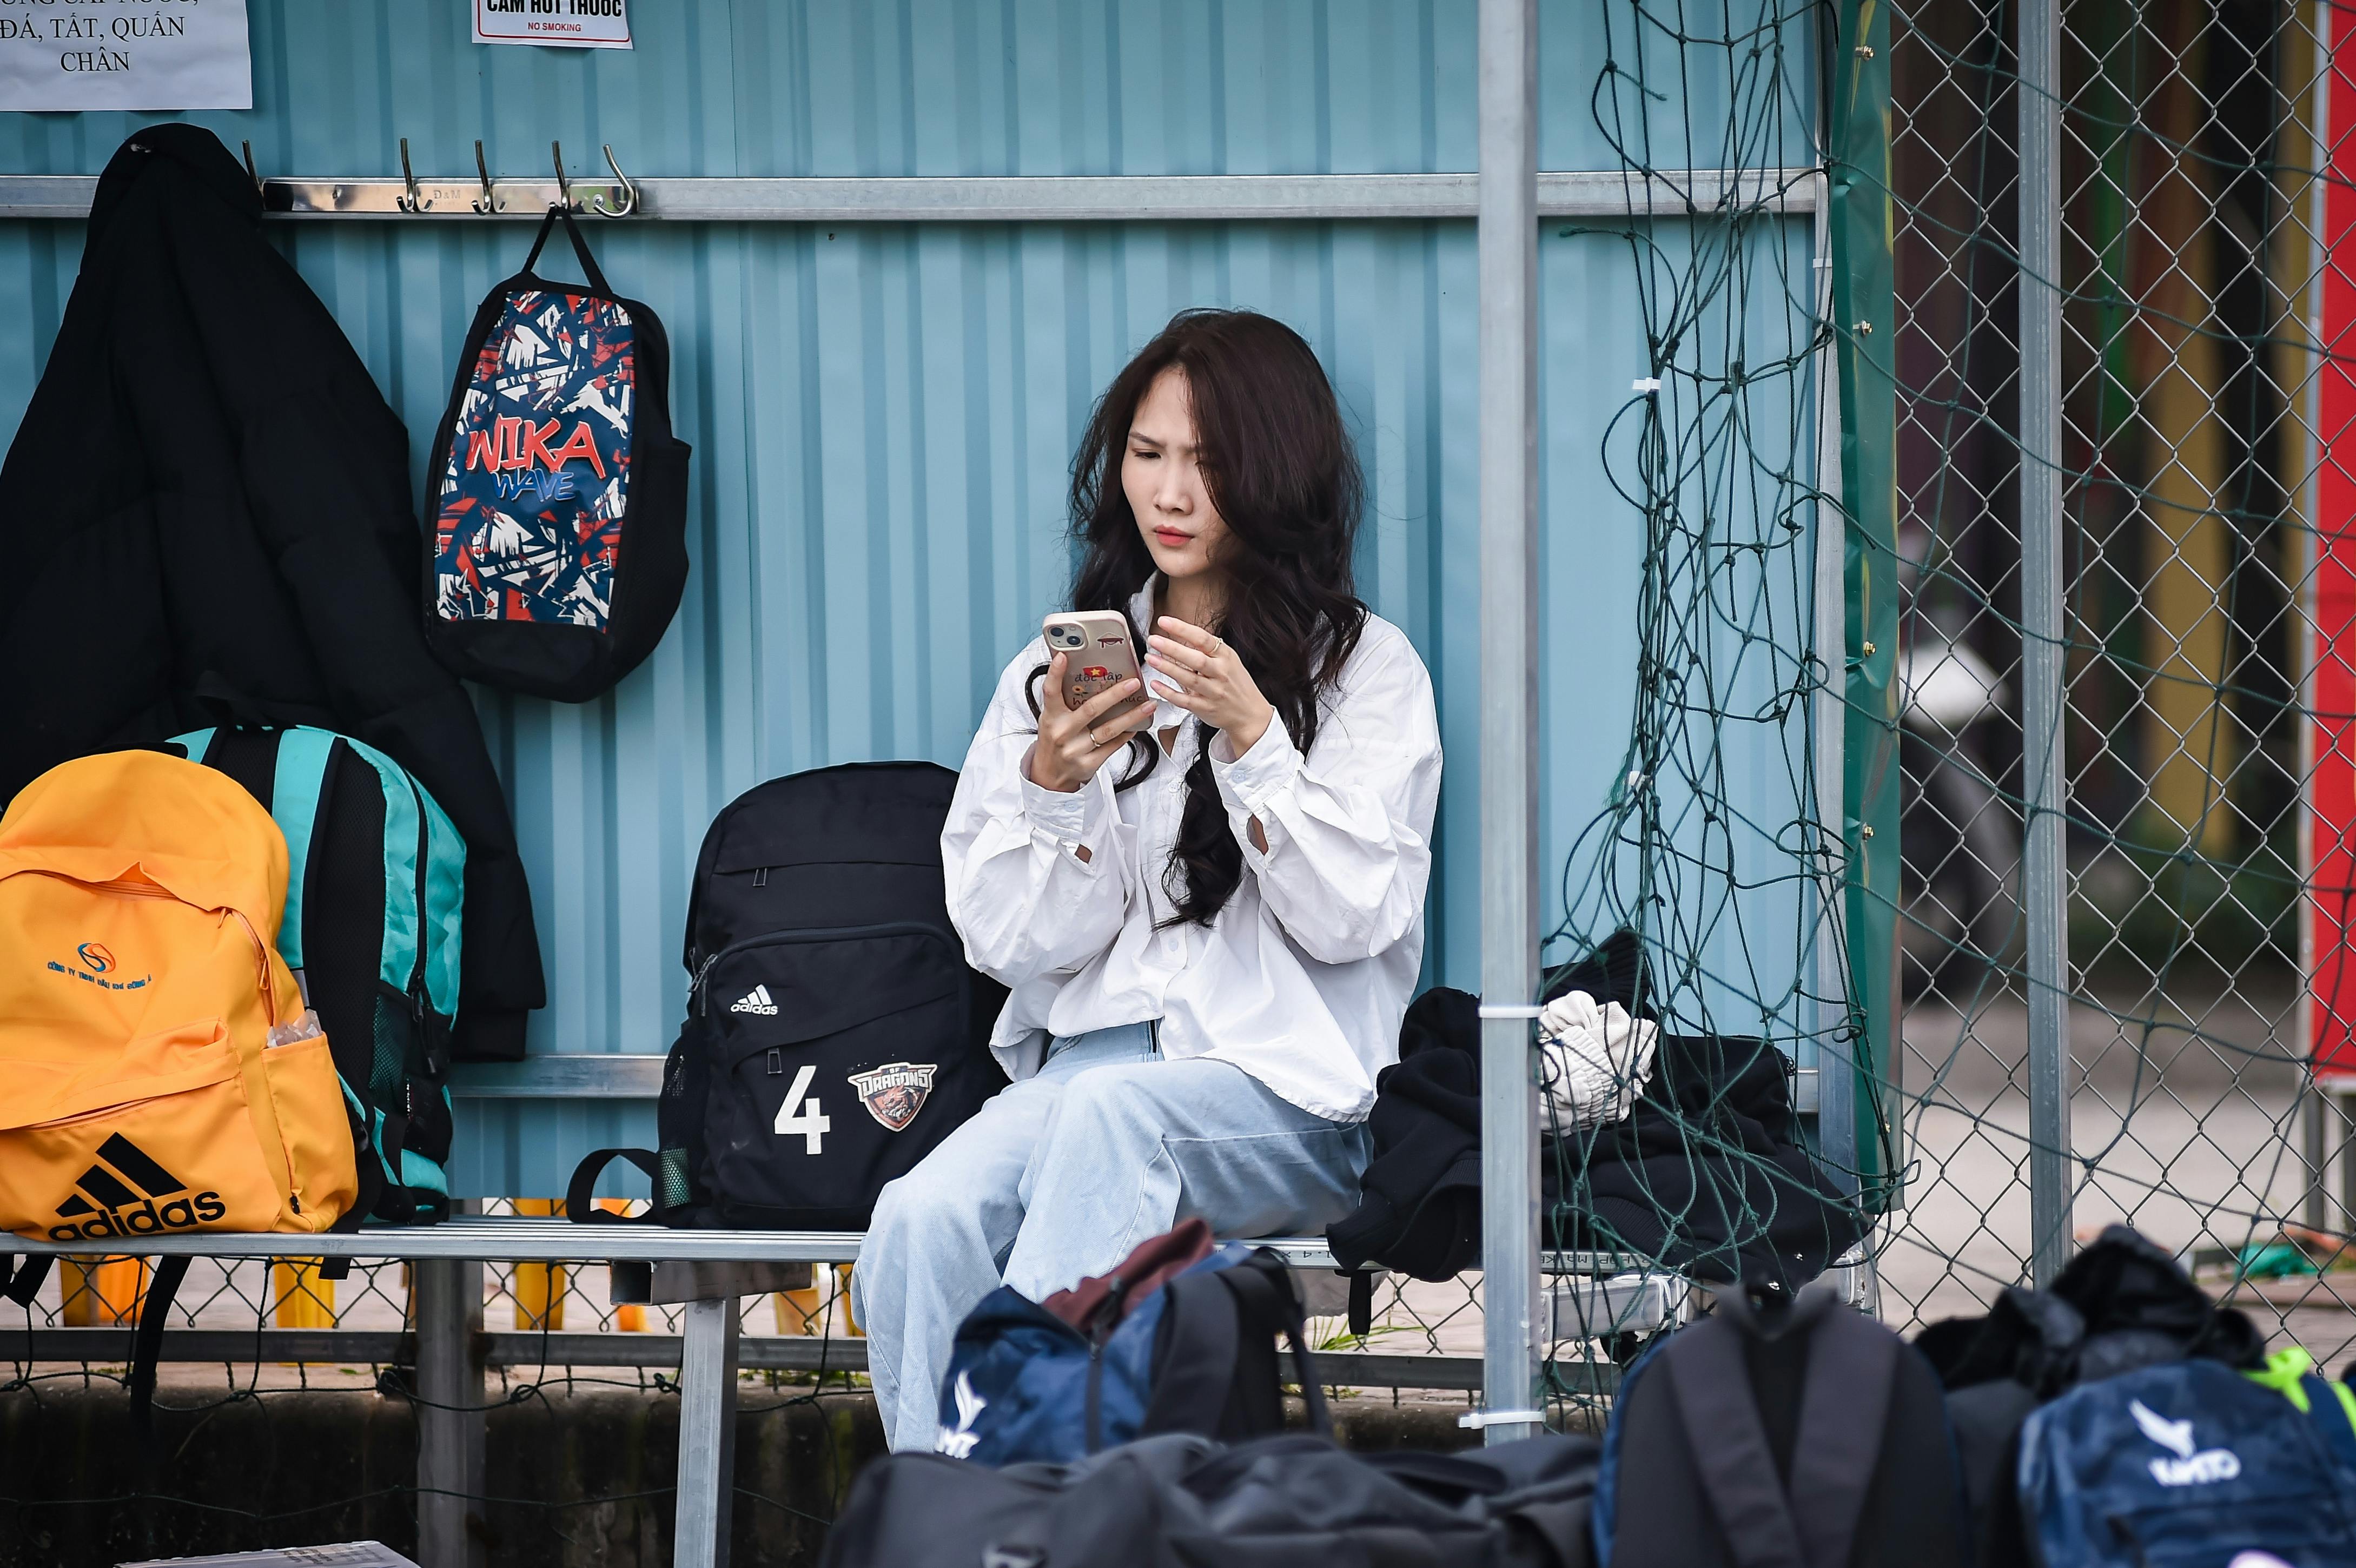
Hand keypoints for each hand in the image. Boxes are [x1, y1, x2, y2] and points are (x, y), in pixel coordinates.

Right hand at [1028, 654, 1155, 793]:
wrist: (1050, 774)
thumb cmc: (1054, 738)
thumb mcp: (1052, 717)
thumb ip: (1063, 699)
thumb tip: (1080, 671)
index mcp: (1051, 716)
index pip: (1050, 691)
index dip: (1055, 673)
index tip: (1064, 656)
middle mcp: (1062, 732)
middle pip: (1091, 709)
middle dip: (1115, 694)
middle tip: (1134, 682)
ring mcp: (1075, 749)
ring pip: (1108, 729)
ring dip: (1131, 716)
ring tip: (1148, 705)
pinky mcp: (1088, 763)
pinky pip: (1113, 746)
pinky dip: (1127, 734)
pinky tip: (1138, 725)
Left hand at [1146, 617, 1274, 754]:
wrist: (1250, 714)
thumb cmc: (1236, 683)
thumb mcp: (1229, 660)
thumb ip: (1207, 649)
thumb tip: (1179, 634)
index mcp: (1225, 656)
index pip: (1202, 638)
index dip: (1182, 629)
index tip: (1164, 621)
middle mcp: (1221, 673)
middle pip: (1196, 659)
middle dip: (1173, 648)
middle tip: (1154, 640)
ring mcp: (1213, 692)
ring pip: (1189, 679)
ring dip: (1167, 668)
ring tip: (1150, 658)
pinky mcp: (1205, 708)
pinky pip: (1184, 700)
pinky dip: (1169, 692)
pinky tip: (1155, 684)